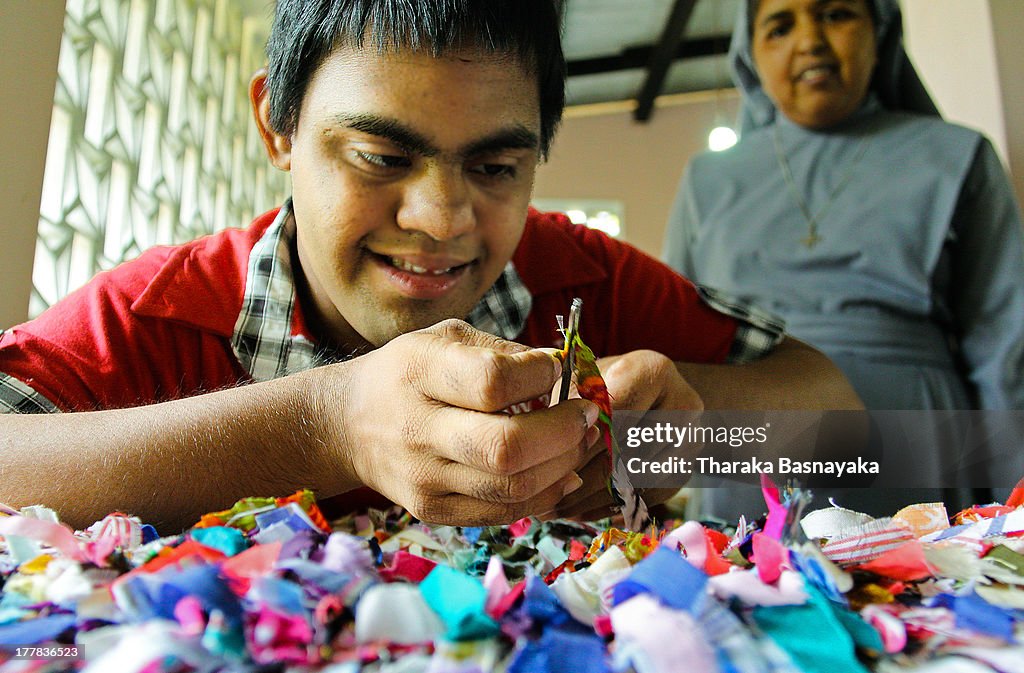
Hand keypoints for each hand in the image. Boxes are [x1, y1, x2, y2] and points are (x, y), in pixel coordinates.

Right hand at [316, 319, 600, 524]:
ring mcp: (424, 478)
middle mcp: (416, 429)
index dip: (539, 377)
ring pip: (514, 487)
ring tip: (580, 442)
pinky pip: (505, 511)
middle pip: (507, 447)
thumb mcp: (446, 339)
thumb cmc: (411, 372)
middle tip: (586, 415)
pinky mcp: (434, 511)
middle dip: (564, 432)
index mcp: (418, 372)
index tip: (557, 370)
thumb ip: (504, 351)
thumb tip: (564, 370)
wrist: (351, 425)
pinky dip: (545, 492)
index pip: (491, 382)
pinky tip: (558, 470)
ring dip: (564, 464)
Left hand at [554, 350, 703, 520]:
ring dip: (592, 499)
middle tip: (544, 495)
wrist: (656, 393)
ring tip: (555, 507)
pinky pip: (645, 498)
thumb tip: (541, 446)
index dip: (581, 440)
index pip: (615, 414)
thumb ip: (568, 404)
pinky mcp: (686, 471)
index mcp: (651, 372)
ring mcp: (691, 441)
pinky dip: (609, 507)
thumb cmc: (607, 383)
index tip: (544, 461)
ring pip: (635, 481)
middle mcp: (682, 405)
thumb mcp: (584, 379)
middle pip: (626, 451)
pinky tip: (579, 510)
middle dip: (581, 476)